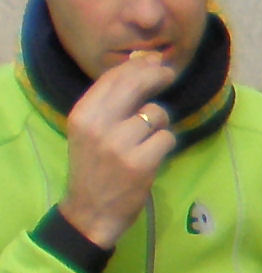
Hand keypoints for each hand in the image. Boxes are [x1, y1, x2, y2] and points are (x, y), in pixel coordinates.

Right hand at [60, 54, 180, 246]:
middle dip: (156, 75)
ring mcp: (119, 144)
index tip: (153, 61)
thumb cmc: (94, 167)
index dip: (137, 66)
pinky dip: (164, 145)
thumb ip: (112, 103)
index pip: (113, 78)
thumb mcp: (91, 131)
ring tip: (146, 139)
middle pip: (136, 86)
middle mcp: (97, 125)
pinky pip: (167, 138)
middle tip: (168, 75)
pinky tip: (151, 156)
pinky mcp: (140, 162)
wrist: (90, 211)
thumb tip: (142, 64)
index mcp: (82, 115)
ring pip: (157, 114)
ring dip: (160, 123)